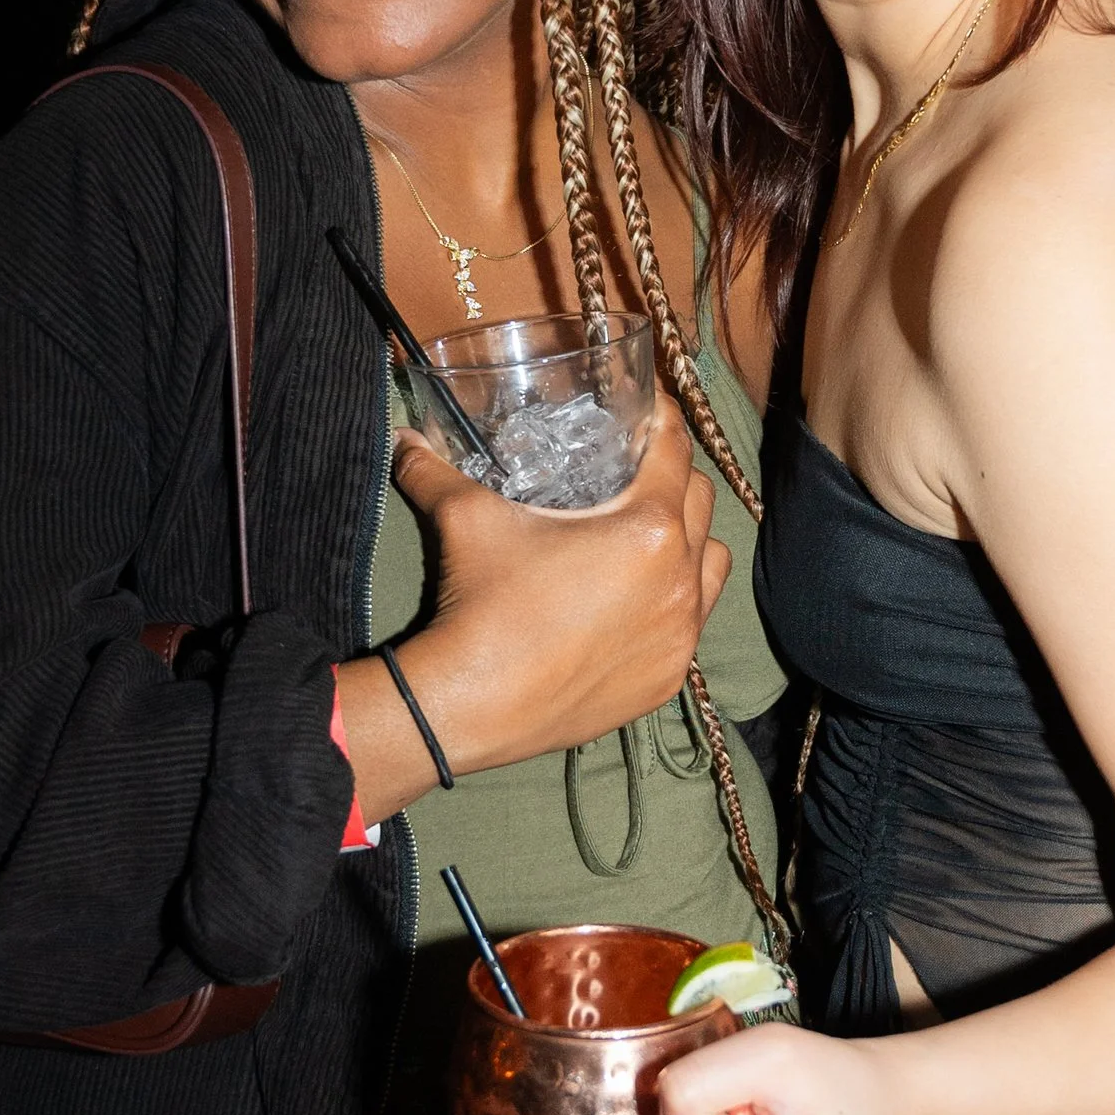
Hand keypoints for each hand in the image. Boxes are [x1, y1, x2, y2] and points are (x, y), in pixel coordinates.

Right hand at [339, 404, 729, 817]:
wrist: (475, 705)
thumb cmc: (481, 605)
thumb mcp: (464, 518)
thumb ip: (434, 468)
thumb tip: (402, 439)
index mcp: (648, 528)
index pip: (675, 451)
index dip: (662, 420)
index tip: (650, 408)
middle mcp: (680, 578)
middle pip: (701, 501)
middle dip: (675, 476)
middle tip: (638, 470)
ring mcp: (680, 633)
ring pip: (712, 563)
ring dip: (691, 539)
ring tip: (650, 536)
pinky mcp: (668, 676)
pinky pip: (691, 624)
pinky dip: (675, 602)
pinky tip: (637, 601)